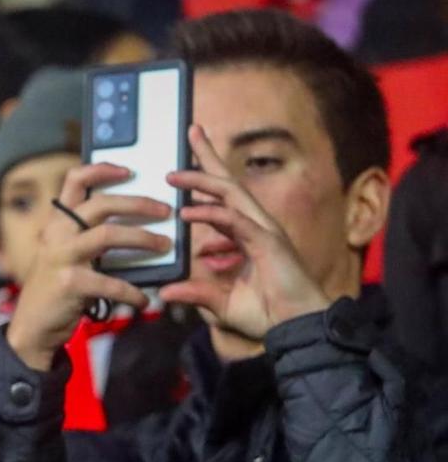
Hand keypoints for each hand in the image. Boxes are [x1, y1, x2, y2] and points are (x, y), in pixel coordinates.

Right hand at [4, 161, 171, 365]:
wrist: (33, 328)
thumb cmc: (58, 288)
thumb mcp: (65, 254)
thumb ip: (87, 236)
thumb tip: (136, 222)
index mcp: (57, 223)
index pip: (75, 181)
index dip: (102, 170)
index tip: (129, 171)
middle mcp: (57, 235)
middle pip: (101, 204)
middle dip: (139, 203)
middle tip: (165, 211)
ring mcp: (61, 258)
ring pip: (108, 234)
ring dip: (143, 238)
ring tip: (164, 245)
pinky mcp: (70, 283)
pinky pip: (112, 282)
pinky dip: (133, 292)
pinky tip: (144, 299)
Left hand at [160, 124, 330, 338]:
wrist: (297, 330)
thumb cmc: (268, 315)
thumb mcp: (221, 305)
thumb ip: (195, 293)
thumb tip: (165, 291)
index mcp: (247, 235)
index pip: (222, 200)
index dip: (203, 181)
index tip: (180, 167)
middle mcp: (256, 227)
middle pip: (229, 184)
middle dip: (208, 158)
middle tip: (190, 132)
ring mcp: (264, 232)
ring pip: (231, 196)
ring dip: (202, 180)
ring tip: (174, 174)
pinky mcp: (268, 244)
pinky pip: (236, 222)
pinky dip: (211, 215)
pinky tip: (188, 212)